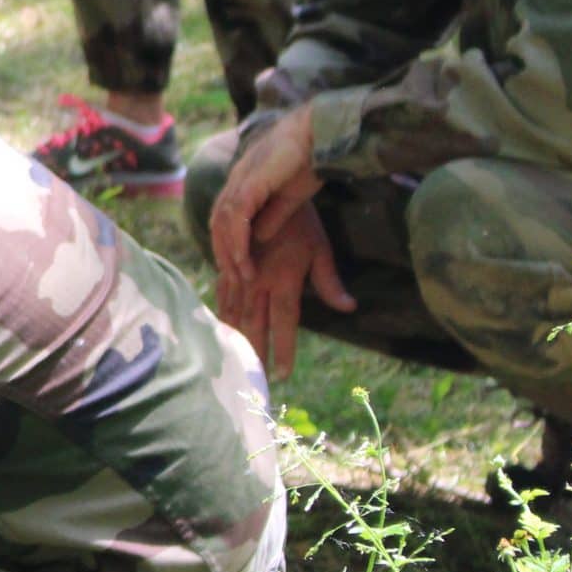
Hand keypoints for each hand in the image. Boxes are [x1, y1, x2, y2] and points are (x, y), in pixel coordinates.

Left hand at [210, 103, 322, 291]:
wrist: (320, 132)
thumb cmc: (310, 159)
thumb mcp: (290, 196)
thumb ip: (273, 216)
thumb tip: (258, 239)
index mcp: (244, 180)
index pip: (225, 217)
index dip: (227, 243)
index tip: (235, 266)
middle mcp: (236, 179)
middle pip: (217, 221)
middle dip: (223, 252)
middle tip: (233, 278)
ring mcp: (240, 178)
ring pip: (223, 222)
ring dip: (231, 252)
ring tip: (242, 276)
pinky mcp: (250, 181)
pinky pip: (236, 217)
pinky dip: (238, 241)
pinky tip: (244, 260)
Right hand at [215, 203, 354, 381]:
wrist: (266, 191)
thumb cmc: (301, 222)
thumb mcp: (320, 249)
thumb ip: (330, 282)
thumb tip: (350, 308)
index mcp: (284, 278)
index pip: (284, 321)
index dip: (284, 349)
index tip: (284, 373)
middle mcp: (259, 280)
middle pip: (255, 325)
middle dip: (256, 353)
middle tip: (256, 380)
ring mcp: (240, 274)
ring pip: (235, 314)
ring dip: (237, 340)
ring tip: (237, 364)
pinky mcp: (228, 266)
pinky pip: (221, 295)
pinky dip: (221, 316)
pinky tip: (221, 332)